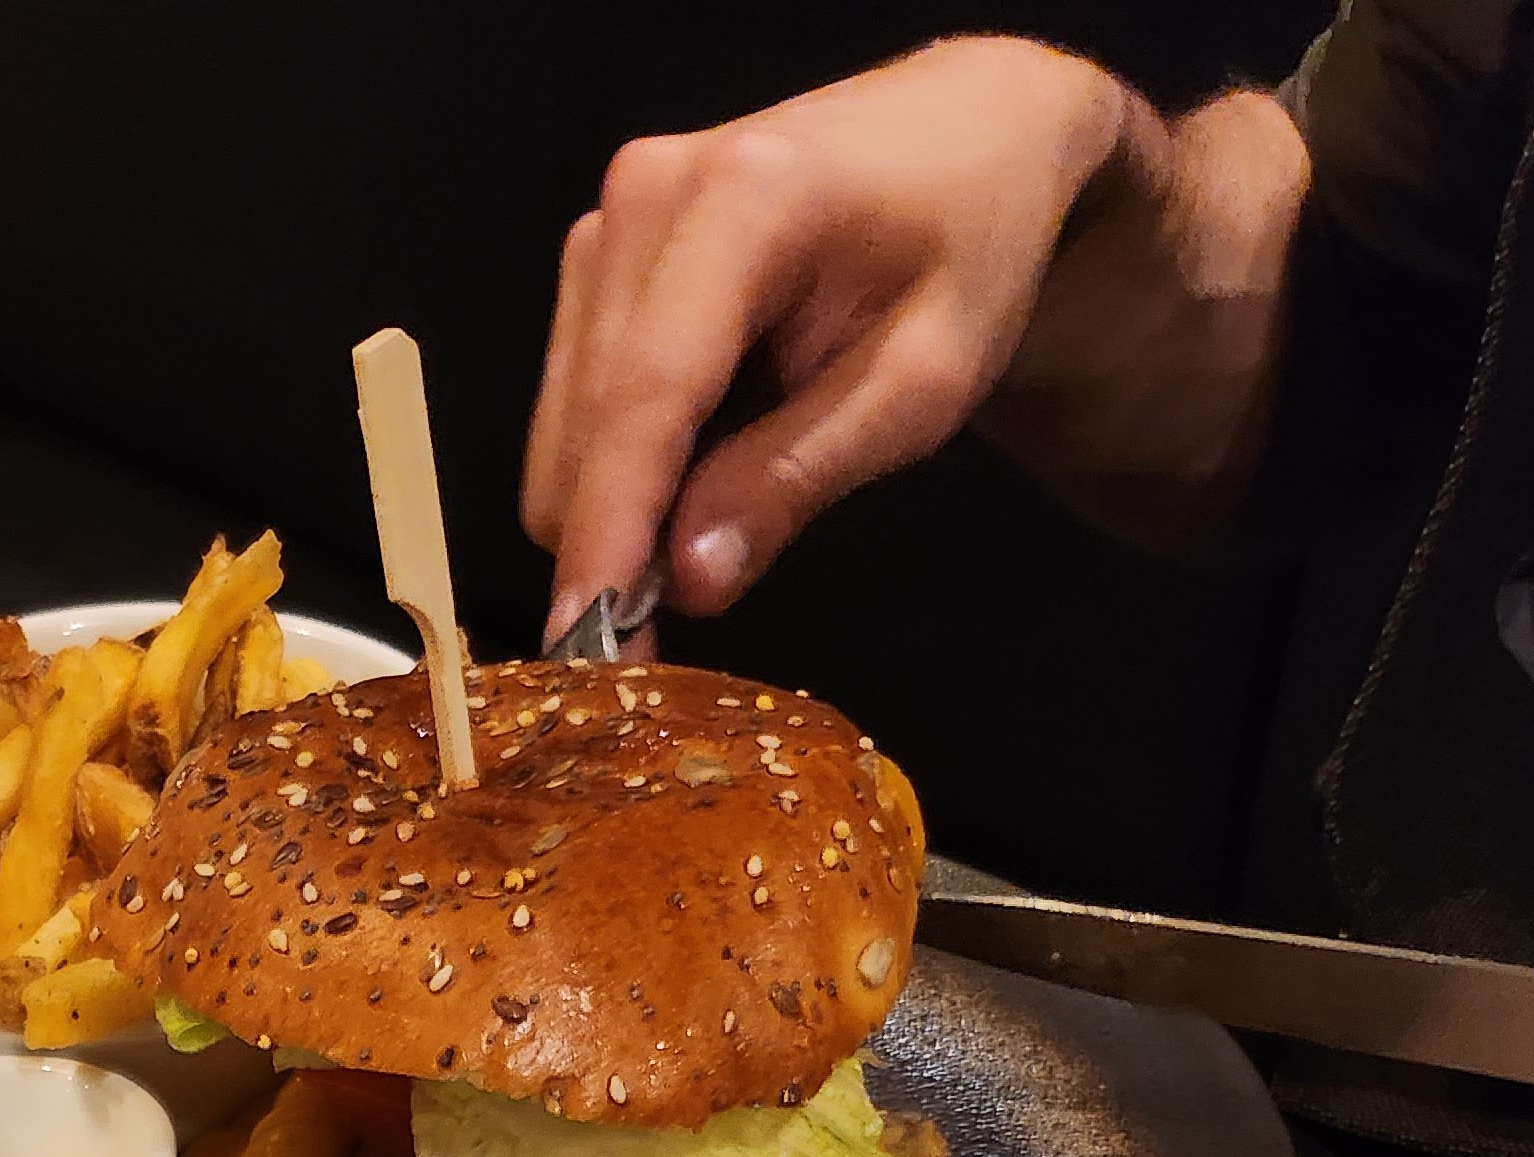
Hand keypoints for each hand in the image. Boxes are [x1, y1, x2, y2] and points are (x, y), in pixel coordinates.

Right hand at [522, 39, 1156, 634]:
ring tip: (710, 528)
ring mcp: (610, 221)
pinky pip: (572, 403)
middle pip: (585, 425)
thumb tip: (686, 580)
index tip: (584, 643)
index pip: (646, 395)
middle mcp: (648, 197)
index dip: (608, 532)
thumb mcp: (920, 385)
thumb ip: (795, 476)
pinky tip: (694, 469)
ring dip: (616, 507)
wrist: (969, 136)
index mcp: (744, 201)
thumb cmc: (969, 249)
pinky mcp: (596, 253)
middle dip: (610, 542)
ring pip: (564, 426)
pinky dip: (620, 467)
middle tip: (667, 634)